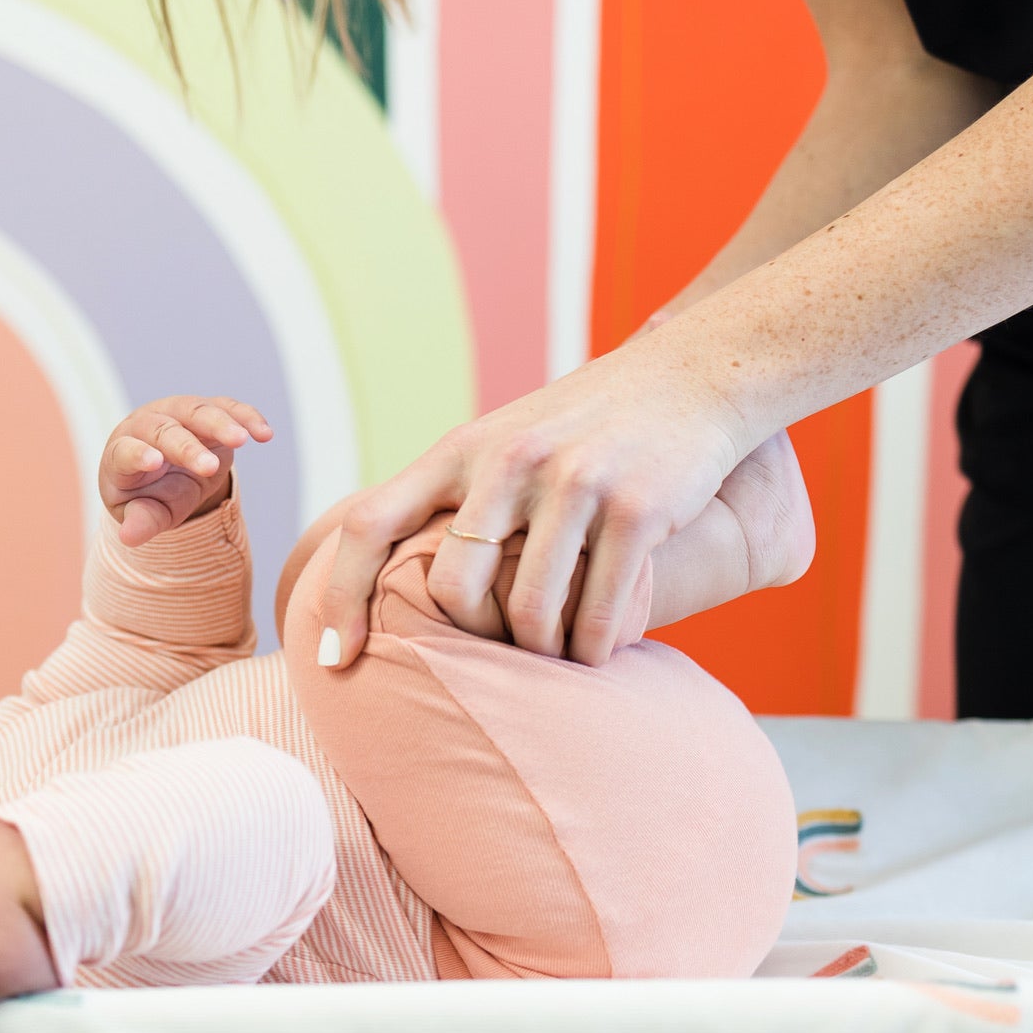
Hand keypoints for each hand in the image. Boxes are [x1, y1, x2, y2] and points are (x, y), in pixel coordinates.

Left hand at [99, 396, 273, 544]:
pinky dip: (246, 417)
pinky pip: (227, 408)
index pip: (126, 450)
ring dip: (220, 424)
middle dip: (188, 447)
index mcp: (122, 451)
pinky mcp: (206, 410)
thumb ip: (141, 521)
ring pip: (197, 411)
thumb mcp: (144, 512)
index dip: (138, 454)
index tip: (155, 463)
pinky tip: (265, 434)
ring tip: (241, 439)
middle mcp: (147, 425)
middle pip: (165, 429)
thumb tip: (129, 538)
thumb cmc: (148, 493)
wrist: (167, 469)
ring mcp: (178, 413)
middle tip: (209, 467)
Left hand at [316, 340, 751, 667]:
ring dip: (542, 653)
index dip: (340, 596)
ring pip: (528, 615)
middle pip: (453, 593)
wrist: (697, 376)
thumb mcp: (509, 439)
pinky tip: (601, 649)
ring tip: (558, 654)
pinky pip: (597, 614)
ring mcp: (573, 483)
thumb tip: (396, 576)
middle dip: (472, 641)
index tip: (335, 657)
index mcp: (462, 448)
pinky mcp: (636, 509)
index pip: (368, 522)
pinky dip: (595, 648)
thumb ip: (458, 494)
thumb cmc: (592, 424)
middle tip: (499, 655)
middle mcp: (508, 461)